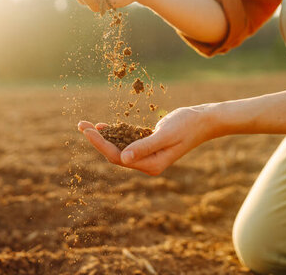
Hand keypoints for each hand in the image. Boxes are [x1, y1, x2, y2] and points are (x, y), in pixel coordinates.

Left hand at [77, 105, 214, 175]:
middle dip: (97, 140)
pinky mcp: (149, 146)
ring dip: (104, 137)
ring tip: (86, 125)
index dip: (100, 144)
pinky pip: (127, 142)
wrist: (205, 121)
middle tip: (80, 124)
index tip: (87, 130)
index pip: (118, 157)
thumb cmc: (187, 125)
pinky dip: (116, 134)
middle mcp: (148, 164)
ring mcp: (148, 156)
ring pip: (119, 148)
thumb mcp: (165, 134)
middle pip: (115, 154)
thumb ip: (145, 146)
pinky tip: (105, 126)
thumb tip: (123, 158)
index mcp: (151, 165)